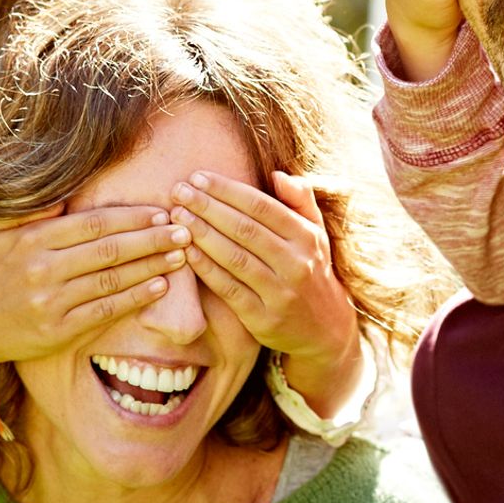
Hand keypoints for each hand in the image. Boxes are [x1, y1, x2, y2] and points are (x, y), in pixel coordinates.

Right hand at [0, 204, 191, 378]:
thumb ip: (29, 207)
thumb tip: (65, 184)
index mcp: (32, 239)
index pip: (93, 224)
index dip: (131, 218)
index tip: (161, 212)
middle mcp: (42, 269)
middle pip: (109, 250)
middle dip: (151, 240)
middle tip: (184, 230)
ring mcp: (50, 302)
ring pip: (111, 280)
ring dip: (151, 267)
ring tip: (181, 255)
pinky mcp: (57, 331)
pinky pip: (104, 311)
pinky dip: (135, 299)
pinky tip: (159, 287)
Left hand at [169, 170, 365, 417]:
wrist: (325, 328)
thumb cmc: (311, 268)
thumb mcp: (316, 232)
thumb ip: (300, 199)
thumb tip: (276, 175)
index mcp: (307, 237)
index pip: (262, 206)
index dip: (228, 190)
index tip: (199, 177)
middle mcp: (296, 264)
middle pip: (245, 230)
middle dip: (208, 207)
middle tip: (179, 191)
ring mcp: (280, 293)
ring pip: (235, 258)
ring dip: (203, 234)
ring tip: (178, 216)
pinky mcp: (263, 319)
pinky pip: (230, 289)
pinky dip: (207, 269)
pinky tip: (187, 251)